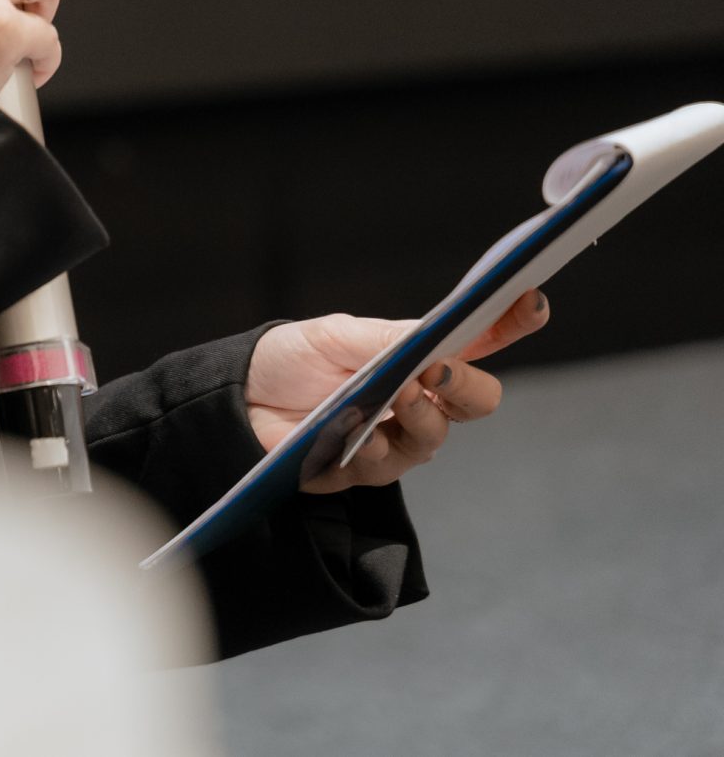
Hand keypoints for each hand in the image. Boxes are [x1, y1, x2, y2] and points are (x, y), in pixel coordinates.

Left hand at [246, 289, 552, 493]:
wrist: (236, 401)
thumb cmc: (288, 359)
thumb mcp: (334, 336)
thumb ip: (388, 339)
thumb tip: (440, 338)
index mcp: (416, 352)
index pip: (478, 339)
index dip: (511, 322)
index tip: (531, 300)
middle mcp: (419, 396)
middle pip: (477, 398)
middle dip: (467, 384)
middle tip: (438, 370)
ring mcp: (398, 435)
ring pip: (439, 433)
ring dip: (421, 414)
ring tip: (397, 395)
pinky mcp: (368, 468)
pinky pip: (391, 462)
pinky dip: (378, 443)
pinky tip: (360, 432)